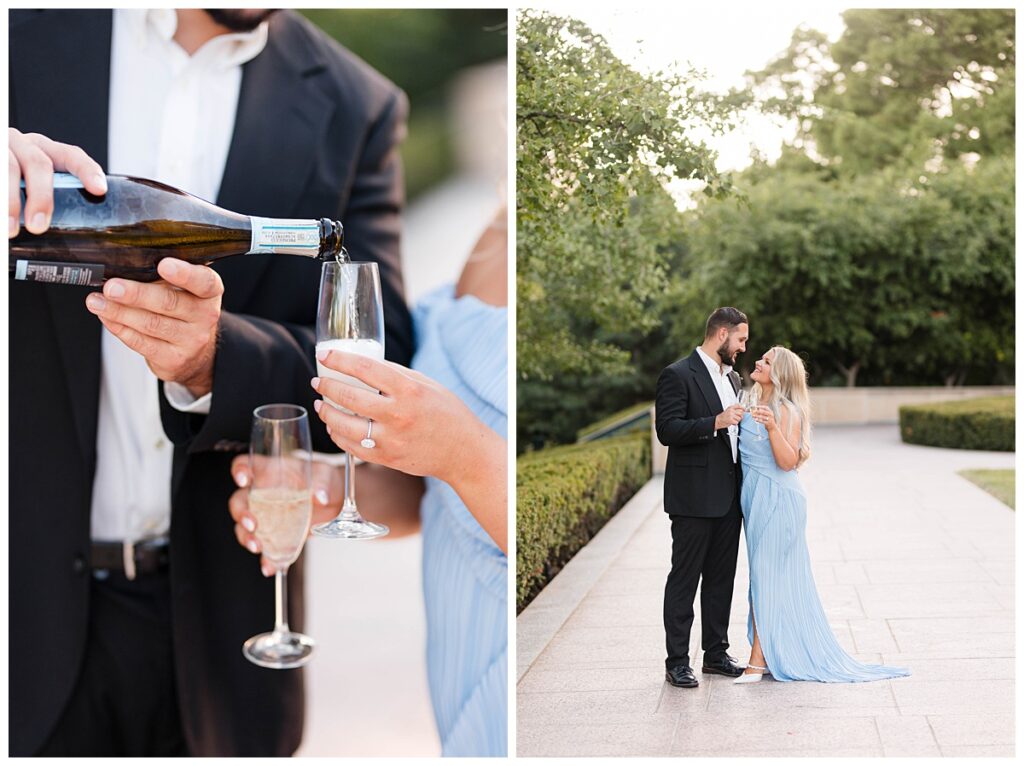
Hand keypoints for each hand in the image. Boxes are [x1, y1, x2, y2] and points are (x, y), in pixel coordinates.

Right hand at [9, 127, 106, 237]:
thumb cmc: (17, 181)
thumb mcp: (34, 182)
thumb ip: (54, 197)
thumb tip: (74, 243)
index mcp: (46, 150)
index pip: (71, 155)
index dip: (87, 170)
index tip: (99, 189)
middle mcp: (25, 144)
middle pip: (38, 164)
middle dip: (41, 197)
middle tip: (38, 226)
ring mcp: (4, 148)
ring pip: (9, 169)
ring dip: (11, 202)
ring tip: (11, 230)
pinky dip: (0, 200)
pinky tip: (1, 219)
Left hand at [84, 258, 223, 395]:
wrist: (194, 352)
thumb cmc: (182, 310)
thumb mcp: (184, 290)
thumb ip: (163, 278)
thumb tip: (122, 268)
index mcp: (210, 292)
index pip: (203, 281)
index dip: (184, 273)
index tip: (163, 265)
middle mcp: (205, 316)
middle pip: (169, 303)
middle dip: (136, 294)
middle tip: (111, 287)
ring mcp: (191, 340)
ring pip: (151, 324)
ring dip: (119, 312)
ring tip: (96, 301)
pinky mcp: (173, 359)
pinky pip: (141, 342)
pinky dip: (119, 328)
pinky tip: (106, 317)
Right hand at [228, 454, 342, 576]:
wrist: (336, 502)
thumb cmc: (325, 481)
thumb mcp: (326, 476)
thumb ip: (322, 483)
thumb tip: (320, 496)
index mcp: (270, 472)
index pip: (246, 465)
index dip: (239, 470)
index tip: (243, 479)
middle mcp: (263, 493)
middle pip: (239, 501)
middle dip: (241, 514)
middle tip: (253, 524)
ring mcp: (267, 515)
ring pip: (244, 527)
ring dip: (247, 538)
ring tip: (258, 547)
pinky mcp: (276, 535)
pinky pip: (266, 548)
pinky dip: (267, 559)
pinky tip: (271, 565)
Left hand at [311, 348, 495, 483]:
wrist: (463, 452)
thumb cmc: (447, 413)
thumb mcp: (426, 384)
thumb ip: (396, 374)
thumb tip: (363, 365)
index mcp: (409, 390)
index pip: (365, 369)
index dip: (339, 360)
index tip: (324, 355)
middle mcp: (398, 415)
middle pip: (349, 397)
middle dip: (327, 387)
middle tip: (318, 381)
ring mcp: (391, 439)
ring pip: (344, 426)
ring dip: (326, 413)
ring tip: (321, 405)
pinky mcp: (387, 458)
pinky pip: (352, 448)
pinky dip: (338, 436)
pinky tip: (335, 426)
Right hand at [715, 404, 743, 430]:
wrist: (718, 421)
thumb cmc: (724, 416)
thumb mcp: (728, 410)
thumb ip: (735, 409)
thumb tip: (743, 410)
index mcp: (731, 407)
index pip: (739, 406)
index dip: (743, 408)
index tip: (744, 410)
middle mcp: (731, 410)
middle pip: (741, 412)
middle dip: (741, 416)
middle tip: (737, 417)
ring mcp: (731, 415)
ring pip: (739, 418)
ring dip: (737, 420)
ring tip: (734, 420)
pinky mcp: (730, 420)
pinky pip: (737, 422)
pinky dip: (735, 423)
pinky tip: (732, 422)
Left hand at [751, 404, 776, 432]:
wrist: (773, 428)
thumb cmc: (768, 420)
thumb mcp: (767, 415)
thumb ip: (762, 413)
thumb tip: (755, 411)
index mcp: (770, 412)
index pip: (766, 407)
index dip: (761, 406)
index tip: (756, 406)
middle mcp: (771, 415)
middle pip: (763, 412)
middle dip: (758, 411)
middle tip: (753, 411)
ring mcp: (770, 419)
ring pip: (762, 417)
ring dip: (757, 416)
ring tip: (752, 416)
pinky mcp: (768, 423)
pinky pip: (762, 421)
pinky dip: (758, 420)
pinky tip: (755, 420)